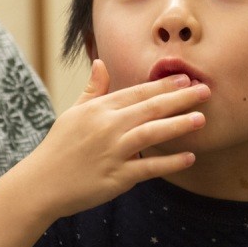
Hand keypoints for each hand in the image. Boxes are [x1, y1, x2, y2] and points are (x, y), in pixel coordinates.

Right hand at [14, 59, 208, 220]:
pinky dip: (169, 162)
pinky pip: (149, 167)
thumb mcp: (73, 113)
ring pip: (152, 133)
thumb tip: (101, 63)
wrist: (41, 184)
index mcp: (98, 109)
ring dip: (178, 125)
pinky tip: (189, 157)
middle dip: (180, 98)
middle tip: (205, 91)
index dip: (163, 85)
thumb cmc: (59, 147)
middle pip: (150, 108)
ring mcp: (113, 152)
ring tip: (201, 119)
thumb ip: (92, 89)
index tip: (185, 78)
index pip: (136, 92)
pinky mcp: (117, 177)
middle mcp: (107, 127)